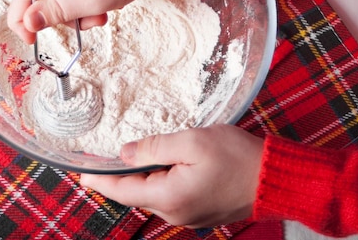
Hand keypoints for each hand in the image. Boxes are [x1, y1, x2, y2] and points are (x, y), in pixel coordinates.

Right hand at [7, 0, 168, 43]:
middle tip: (90, 18)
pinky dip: (88, 5)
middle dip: (64, 18)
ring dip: (80, 14)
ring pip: (60, 3)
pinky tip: (105, 2)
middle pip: (41, 3)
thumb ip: (58, 11)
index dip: (24, 24)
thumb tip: (27, 22)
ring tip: (103, 9)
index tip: (35, 42)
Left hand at [79, 125, 263, 228]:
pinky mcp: (198, 210)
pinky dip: (158, 181)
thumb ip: (154, 147)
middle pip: (135, 194)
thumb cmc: (238, 157)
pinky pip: (168, 196)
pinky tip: (160, 164)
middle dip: (120, 176)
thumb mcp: (191, 142)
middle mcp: (175, 213)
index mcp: (169, 197)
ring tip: (132, 156)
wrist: (275, 178)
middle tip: (104, 157)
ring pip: (152, 194)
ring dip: (141, 177)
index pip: (122, 191)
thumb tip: (125, 153)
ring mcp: (187, 215)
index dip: (100, 180)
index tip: (82, 174)